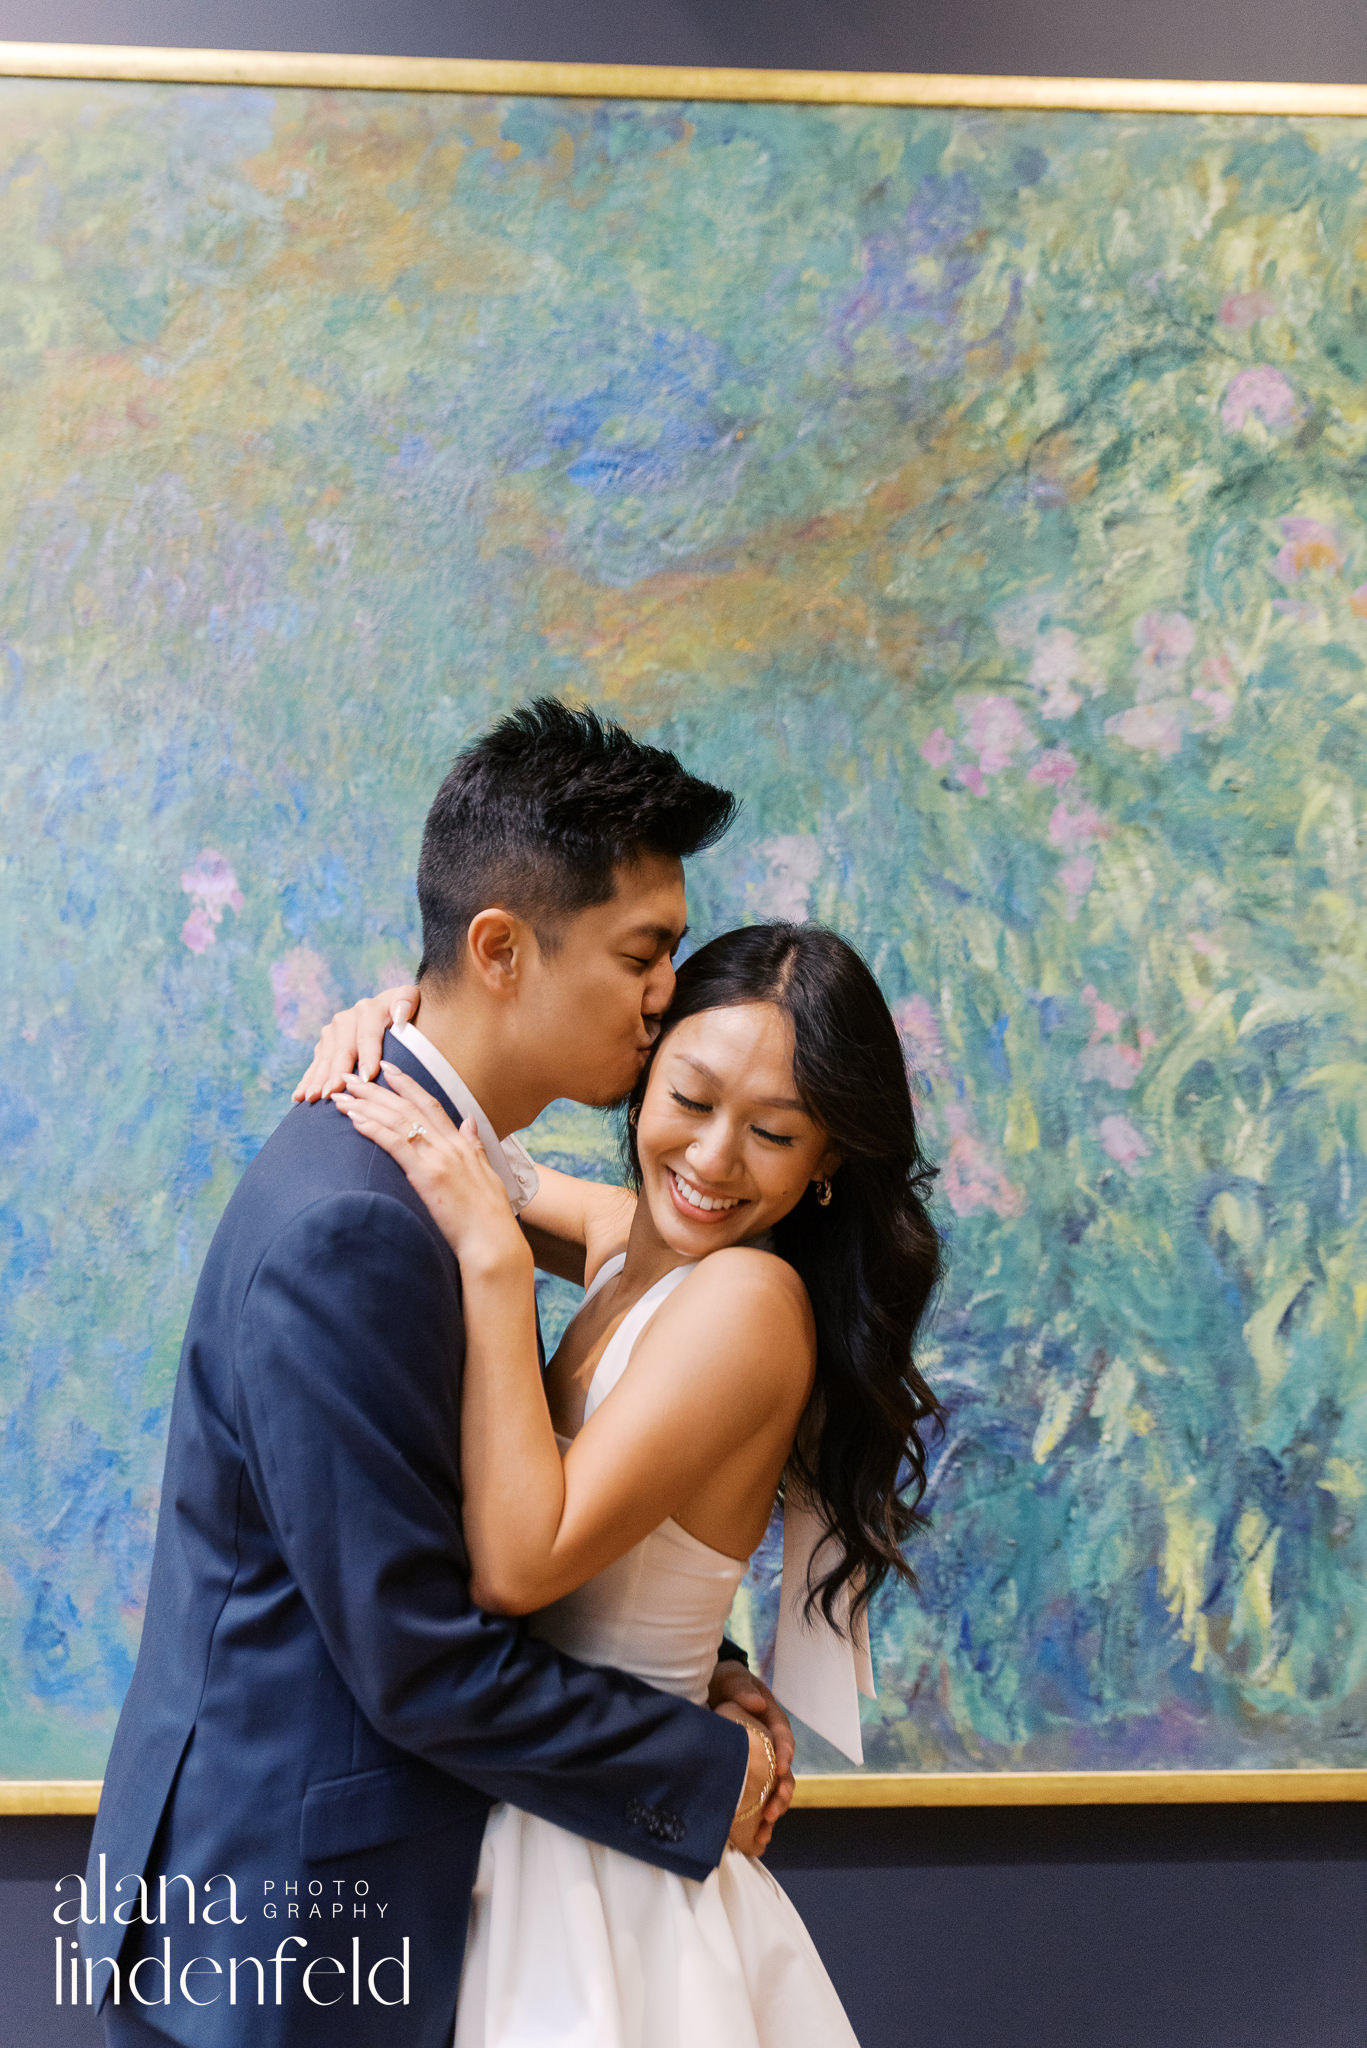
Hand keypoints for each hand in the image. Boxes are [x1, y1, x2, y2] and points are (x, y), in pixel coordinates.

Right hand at [292, 984, 420, 1101]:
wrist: (391, 1009)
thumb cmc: (406, 1012)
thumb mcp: (410, 1000)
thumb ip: (406, 1001)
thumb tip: (399, 1014)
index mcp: (369, 1009)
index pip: (368, 1035)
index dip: (368, 1056)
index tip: (366, 1077)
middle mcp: (348, 1018)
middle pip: (343, 1049)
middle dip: (336, 1072)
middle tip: (331, 1093)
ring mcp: (333, 1031)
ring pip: (326, 1059)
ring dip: (317, 1079)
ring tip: (312, 1098)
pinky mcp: (325, 1044)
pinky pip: (315, 1064)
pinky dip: (307, 1080)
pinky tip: (298, 1096)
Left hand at [334, 1064, 528, 1273]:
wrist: (493, 1241)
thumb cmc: (489, 1216)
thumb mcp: (486, 1173)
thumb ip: (474, 1146)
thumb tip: (469, 1122)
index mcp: (461, 1144)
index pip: (430, 1103)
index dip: (407, 1083)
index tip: (387, 1068)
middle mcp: (449, 1145)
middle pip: (407, 1106)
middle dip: (376, 1089)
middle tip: (350, 1076)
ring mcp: (438, 1159)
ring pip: (398, 1120)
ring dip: (366, 1105)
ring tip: (342, 1096)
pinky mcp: (427, 1177)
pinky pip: (396, 1145)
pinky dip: (374, 1129)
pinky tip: (355, 1120)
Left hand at [709, 1659, 794, 1852]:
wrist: (709, 1690)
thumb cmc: (725, 1682)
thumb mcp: (732, 1680)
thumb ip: (742, 1689)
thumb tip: (757, 1704)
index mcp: (772, 1720)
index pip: (784, 1738)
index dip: (785, 1753)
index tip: (781, 1767)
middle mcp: (770, 1745)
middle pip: (783, 1771)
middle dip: (781, 1792)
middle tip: (773, 1810)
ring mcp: (761, 1762)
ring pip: (773, 1789)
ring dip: (773, 1809)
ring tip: (766, 1828)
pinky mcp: (748, 1775)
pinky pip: (758, 1797)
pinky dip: (758, 1816)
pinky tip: (755, 1837)